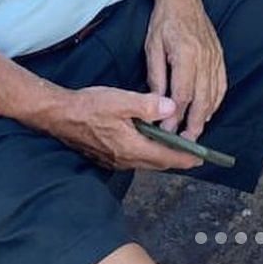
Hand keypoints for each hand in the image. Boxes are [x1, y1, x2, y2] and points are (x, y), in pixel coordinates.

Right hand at [40, 85, 201, 171]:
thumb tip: (171, 108)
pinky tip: (148, 142)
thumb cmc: (90, 106)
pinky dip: (147, 153)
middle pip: (157, 163)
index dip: (184, 158)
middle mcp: (125, 159)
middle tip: (193, 155)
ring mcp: (115, 160)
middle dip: (176, 159)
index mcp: (132, 147)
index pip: (165, 157)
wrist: (60, 115)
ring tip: (174, 147)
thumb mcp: (121, 100)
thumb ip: (148, 105)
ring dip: (161, 156)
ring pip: (145, 161)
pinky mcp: (107, 156)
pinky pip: (133, 158)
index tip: (201, 159)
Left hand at [145, 0, 226, 140]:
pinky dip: (216, 101)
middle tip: (185, 142)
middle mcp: (204, 58)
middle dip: (194, 125)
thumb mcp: (152, 46)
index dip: (175, 117)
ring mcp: (215, 57)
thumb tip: (157, 102)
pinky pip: (222, 84)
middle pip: (202, 100)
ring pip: (214, 95)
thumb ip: (157, 76)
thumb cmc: (164, 19)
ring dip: (205, 116)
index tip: (167, 131)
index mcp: (186, 55)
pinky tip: (208, 111)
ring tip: (195, 132)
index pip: (182, 95)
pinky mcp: (219, 56)